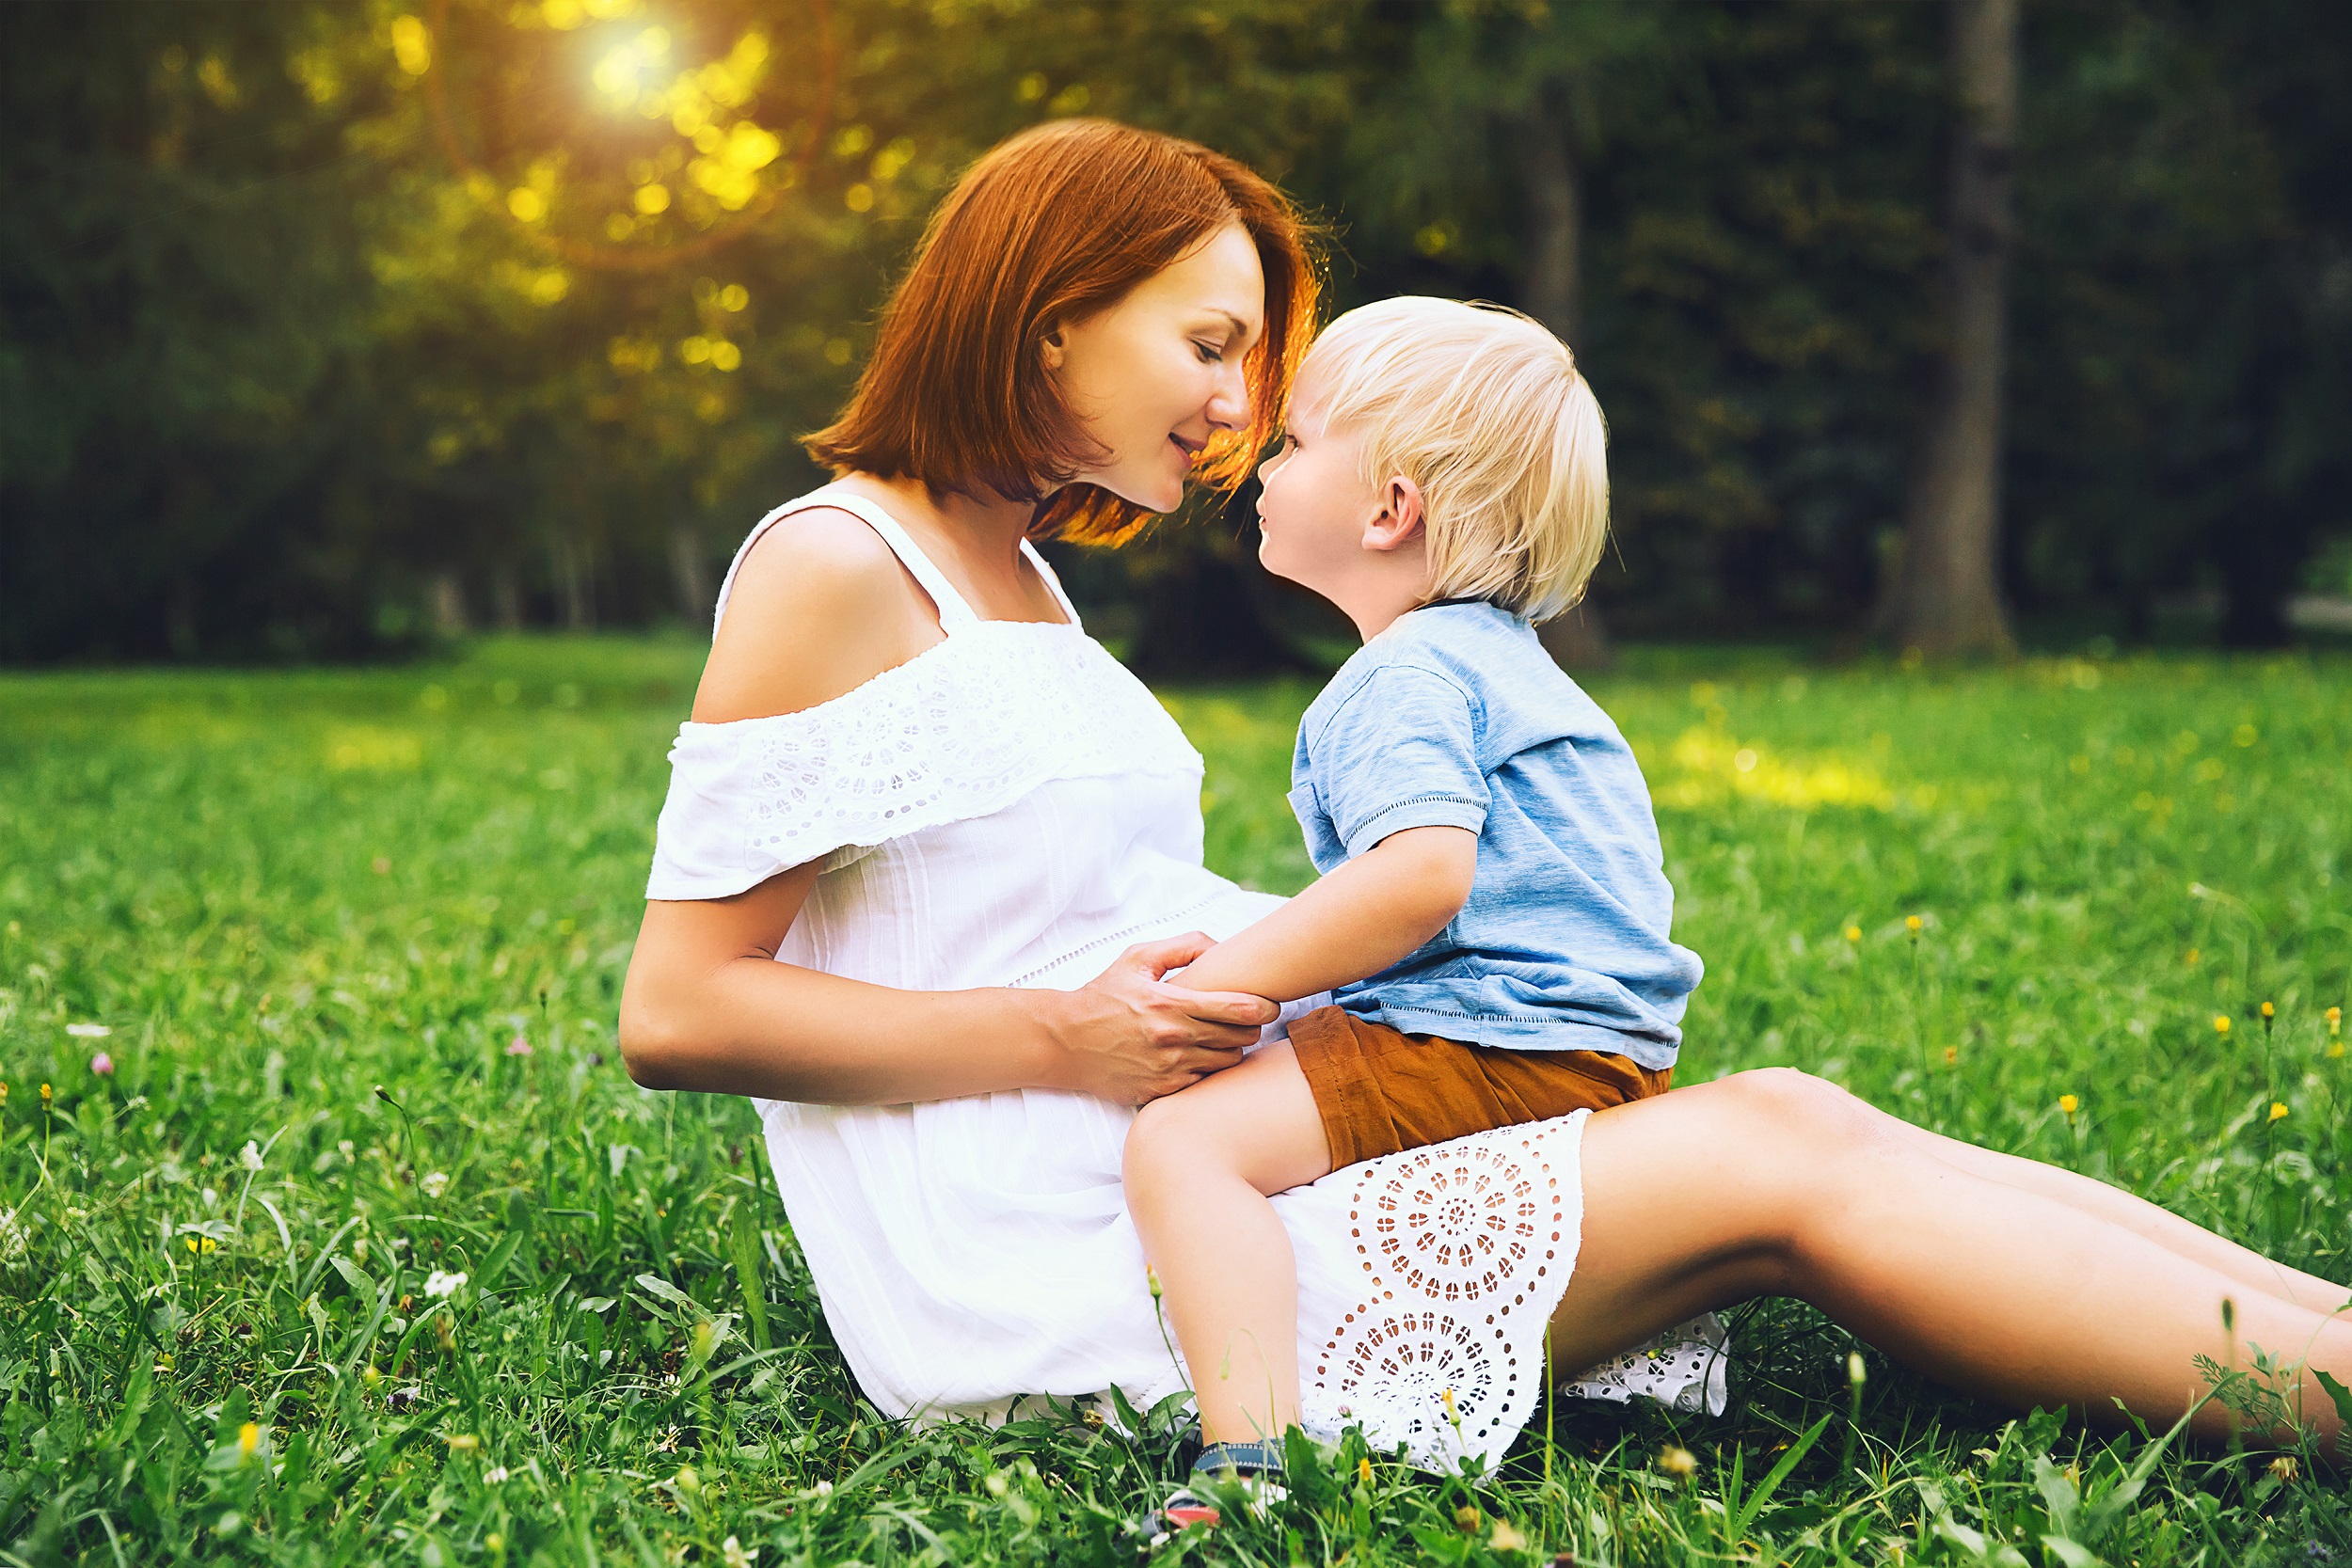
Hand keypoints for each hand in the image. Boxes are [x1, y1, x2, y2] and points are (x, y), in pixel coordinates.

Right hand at [1048, 933, 1278, 1105]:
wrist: (1065, 1041)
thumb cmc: (1103, 996)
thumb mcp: (1137, 959)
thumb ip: (1182, 946)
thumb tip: (1220, 946)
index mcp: (1169, 1004)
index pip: (1238, 1008)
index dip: (1265, 1006)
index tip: (1271, 1003)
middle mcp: (1172, 1039)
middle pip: (1241, 1038)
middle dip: (1251, 1027)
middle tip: (1247, 1019)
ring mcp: (1168, 1069)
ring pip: (1227, 1062)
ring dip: (1233, 1049)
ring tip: (1225, 1037)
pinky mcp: (1161, 1090)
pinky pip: (1205, 1082)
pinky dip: (1209, 1069)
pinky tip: (1201, 1056)